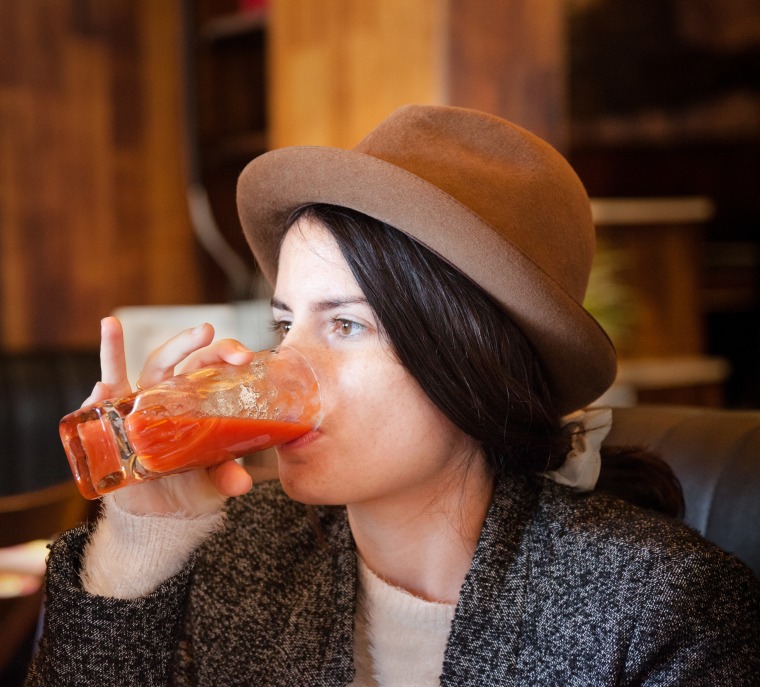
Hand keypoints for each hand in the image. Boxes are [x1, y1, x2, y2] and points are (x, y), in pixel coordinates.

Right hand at [84, 316, 254, 515]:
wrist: (165, 511)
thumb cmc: (193, 481)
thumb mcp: (214, 477)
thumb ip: (226, 473)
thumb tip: (242, 483)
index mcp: (191, 397)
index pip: (205, 364)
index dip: (223, 353)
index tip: (245, 353)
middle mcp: (160, 396)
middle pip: (170, 360)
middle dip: (186, 342)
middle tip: (207, 330)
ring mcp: (132, 410)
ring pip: (122, 372)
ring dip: (113, 348)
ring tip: (111, 324)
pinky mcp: (110, 430)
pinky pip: (99, 410)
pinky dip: (96, 399)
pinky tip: (100, 388)